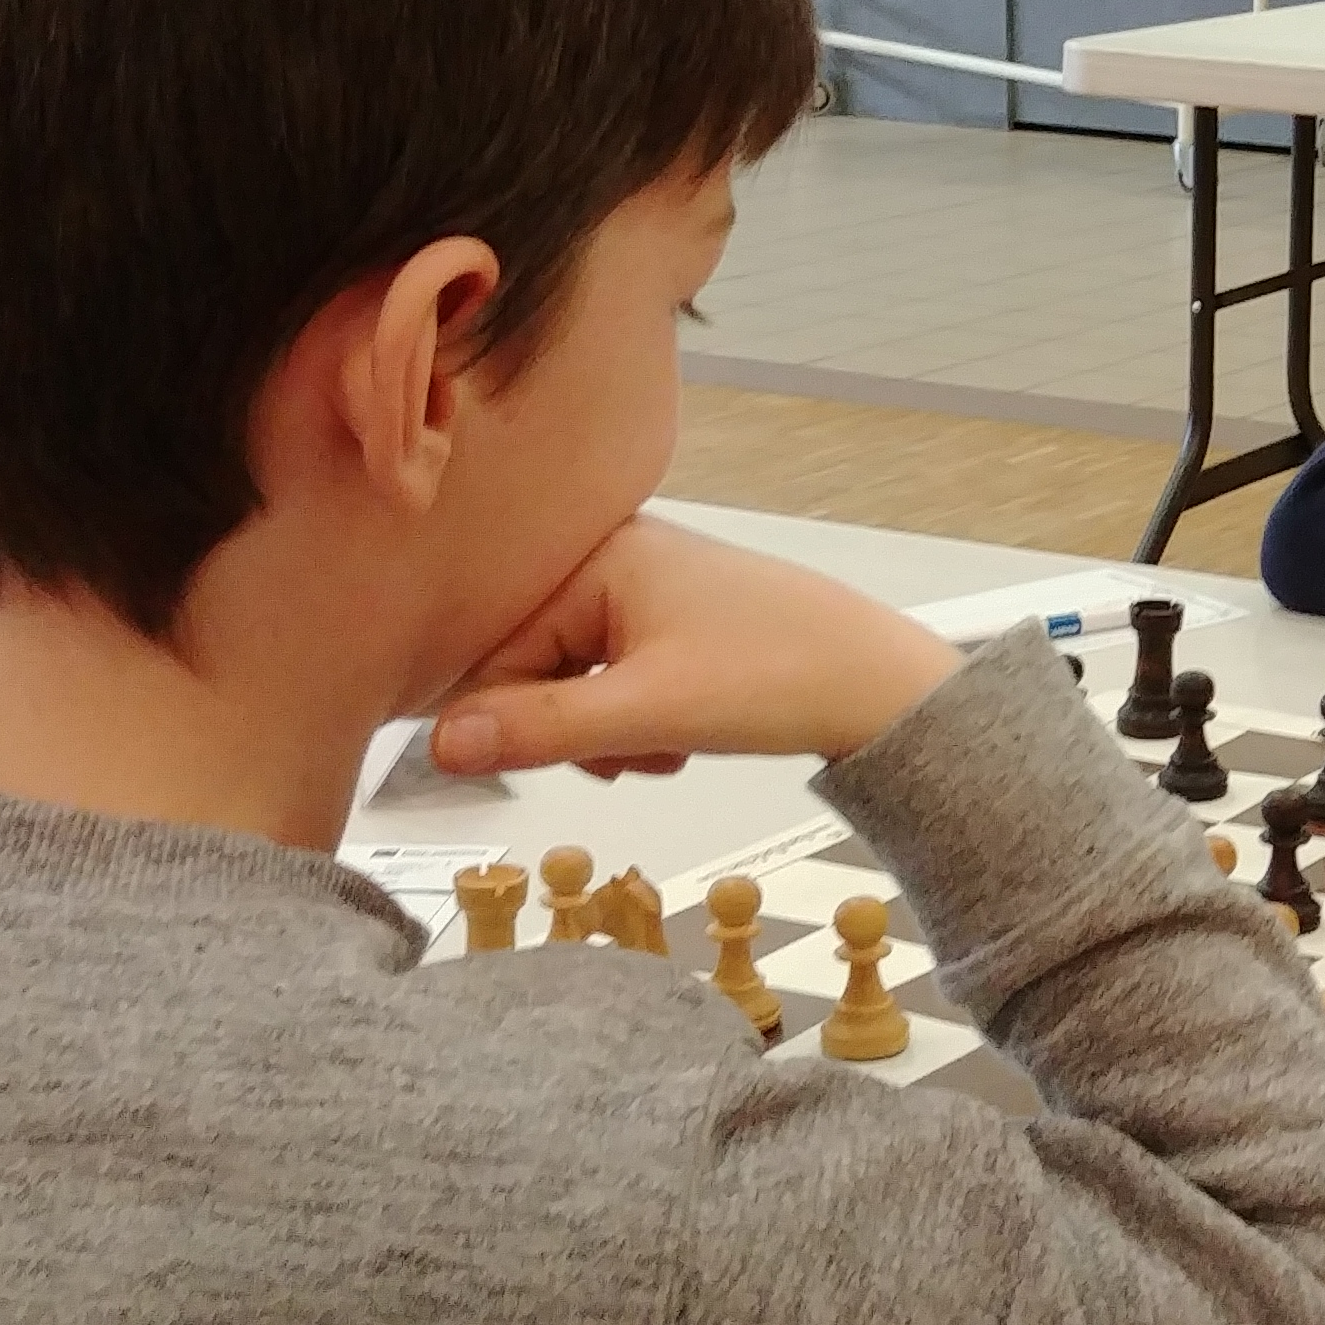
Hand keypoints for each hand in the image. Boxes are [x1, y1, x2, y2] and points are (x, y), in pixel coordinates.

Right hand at [430, 516, 958, 776]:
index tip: (525, 768)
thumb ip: (540, 730)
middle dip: (573, 729)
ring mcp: (648, 588)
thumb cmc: (782, 676)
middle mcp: (616, 557)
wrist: (883, 686)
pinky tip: (680, 736)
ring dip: (607, 733)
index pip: (497, 651)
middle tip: (628, 753)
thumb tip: (441, 746)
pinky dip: (637, 722)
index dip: (507, 722)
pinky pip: (616, 681)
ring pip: (575, 683)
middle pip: (533, 667)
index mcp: (599, 556)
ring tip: (663, 745)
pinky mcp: (675, 621)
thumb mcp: (649, 713)